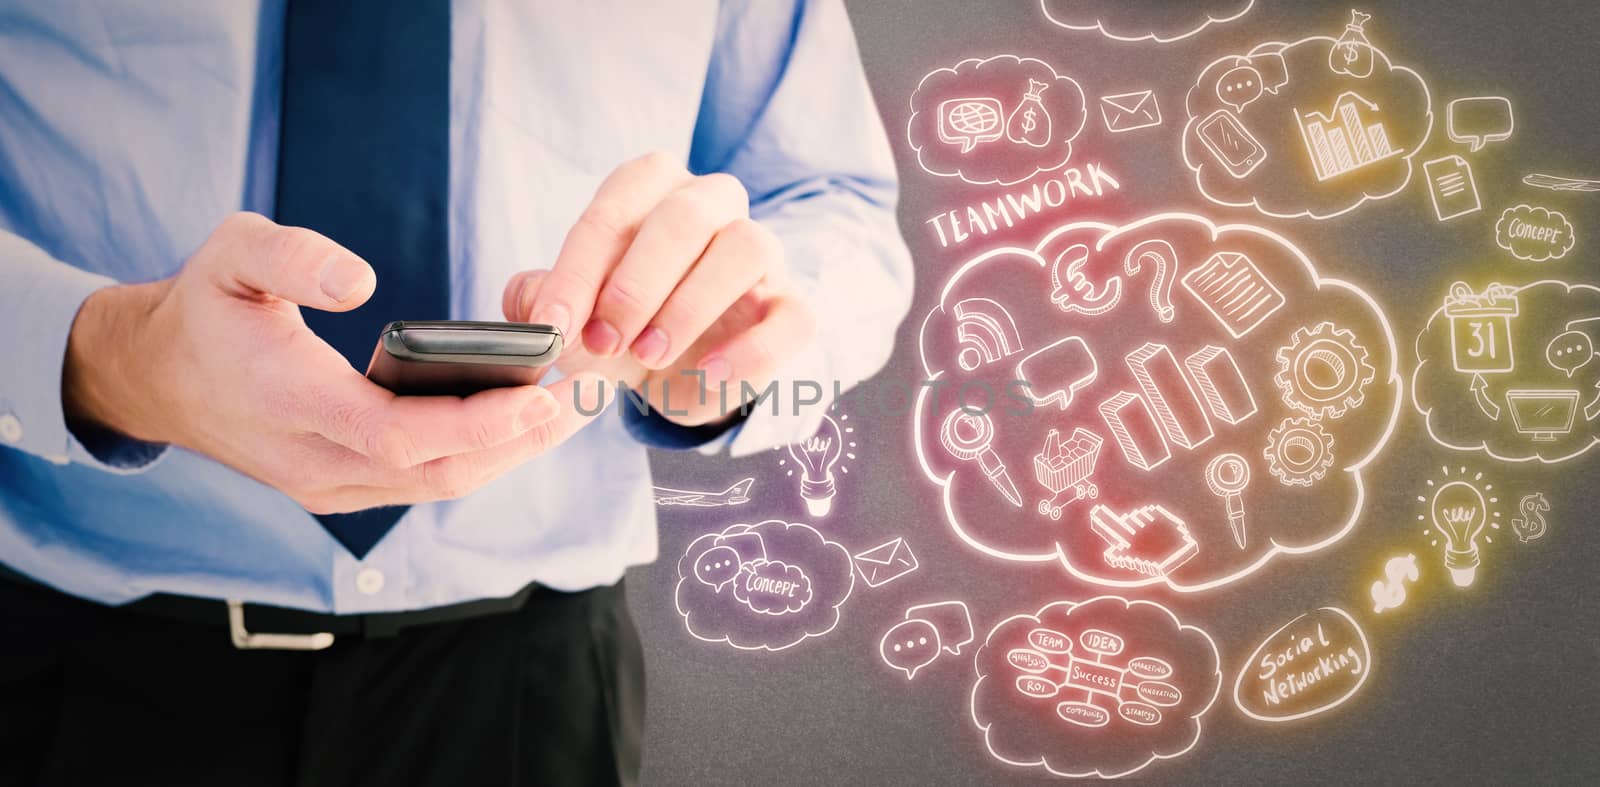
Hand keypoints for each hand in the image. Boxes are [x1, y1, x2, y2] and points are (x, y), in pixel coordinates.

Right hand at [63, 212, 603, 513]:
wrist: (157, 377)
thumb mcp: (230, 254)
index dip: (477, 422)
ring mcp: (327, 486)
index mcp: (289, 403)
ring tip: (574, 408)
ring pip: (437, 486)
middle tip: (588, 397)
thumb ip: (292, 257)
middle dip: (520, 442)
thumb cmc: (204, 307)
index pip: (397, 434)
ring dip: (510, 453)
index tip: (544, 397)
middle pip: (436, 473)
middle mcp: (312, 462)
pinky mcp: (340, 490)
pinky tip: (524, 422)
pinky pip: (423, 483)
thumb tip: (360, 280)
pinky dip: (478, 456)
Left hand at [503, 152, 815, 426]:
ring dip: (690, 305)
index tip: (553, 325)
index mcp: (654, 189)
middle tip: (603, 339)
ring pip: (746, 247)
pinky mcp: (792, 307)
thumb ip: (544, 301)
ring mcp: (763, 254)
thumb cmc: (624, 326)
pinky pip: (792, 316)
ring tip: (648, 355)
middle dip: (636, 281)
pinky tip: (708, 375)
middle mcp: (715, 206)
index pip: (617, 204)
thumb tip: (528, 304)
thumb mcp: (576, 315)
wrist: (679, 373)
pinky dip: (750, 350)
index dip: (579, 268)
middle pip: (686, 213)